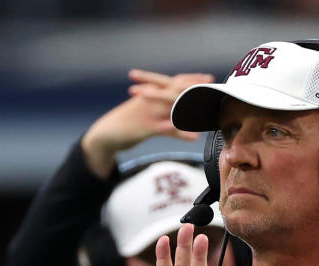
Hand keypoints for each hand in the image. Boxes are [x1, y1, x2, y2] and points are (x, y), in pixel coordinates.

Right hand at [81, 69, 213, 178]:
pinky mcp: (145, 128)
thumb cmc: (128, 123)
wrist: (105, 134)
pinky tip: (193, 137)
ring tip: (210, 112)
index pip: (174, 81)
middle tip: (213, 88)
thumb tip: (177, 112)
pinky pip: (166, 129)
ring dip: (194, 110)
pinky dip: (181, 132)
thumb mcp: (145, 113)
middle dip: (197, 88)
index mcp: (151, 93)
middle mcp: (151, 99)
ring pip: (175, 108)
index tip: (208, 77)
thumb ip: (160, 110)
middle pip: (177, 90)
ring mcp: (149, 113)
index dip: (192, 78)